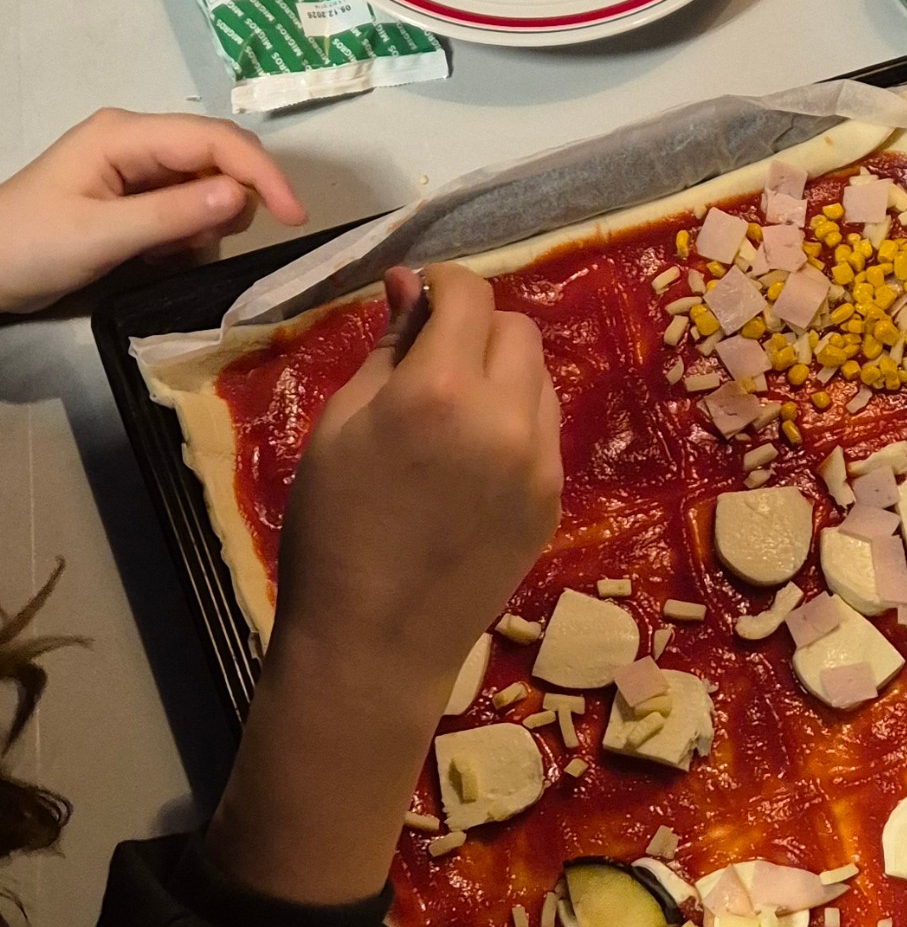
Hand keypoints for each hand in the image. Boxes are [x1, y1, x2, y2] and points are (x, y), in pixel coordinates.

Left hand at [0, 106, 305, 311]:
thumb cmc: (31, 246)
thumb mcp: (102, 235)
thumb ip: (172, 216)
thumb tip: (239, 198)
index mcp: (126, 134)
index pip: (214, 139)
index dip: (260, 173)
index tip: (293, 216)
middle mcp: (136, 139)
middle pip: (217, 154)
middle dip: (234, 197)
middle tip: (214, 244)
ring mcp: (135, 166)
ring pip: (206, 183)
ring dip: (205, 221)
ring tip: (166, 253)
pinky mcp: (133, 194)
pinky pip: (185, 205)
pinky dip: (187, 232)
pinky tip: (157, 254)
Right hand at [275, 263, 561, 702]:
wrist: (374, 641)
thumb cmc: (333, 528)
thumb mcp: (342, 424)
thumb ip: (389, 348)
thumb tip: (411, 287)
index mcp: (440, 388)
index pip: (469, 295)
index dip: (443, 285)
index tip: (420, 297)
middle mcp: (505, 415)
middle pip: (517, 328)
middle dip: (477, 325)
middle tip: (435, 353)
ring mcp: (539, 461)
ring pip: (540, 376)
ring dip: (503, 370)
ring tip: (454, 406)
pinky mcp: (552, 499)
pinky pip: (544, 429)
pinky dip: (515, 419)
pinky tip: (473, 453)